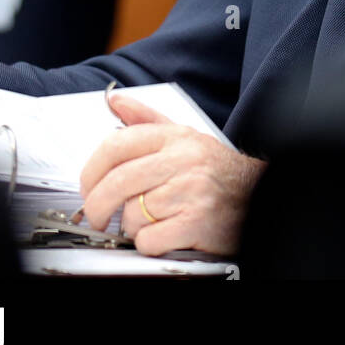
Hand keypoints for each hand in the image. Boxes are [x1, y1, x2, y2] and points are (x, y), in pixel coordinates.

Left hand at [79, 91, 266, 256]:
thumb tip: (114, 100)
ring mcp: (190, 190)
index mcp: (174, 137)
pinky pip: (149, 239)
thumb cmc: (214, 169)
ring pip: (132, 215)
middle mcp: (182, 160)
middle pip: (118, 183)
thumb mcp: (183, 136)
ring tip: (151, 220)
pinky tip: (164, 234)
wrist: (257, 194)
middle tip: (97, 217)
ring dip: (132, 226)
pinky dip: (149, 244)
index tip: (88, 187)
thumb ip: (146, 119)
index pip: (116, 145)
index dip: (91, 170)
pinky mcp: (196, 222)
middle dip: (97, 207)